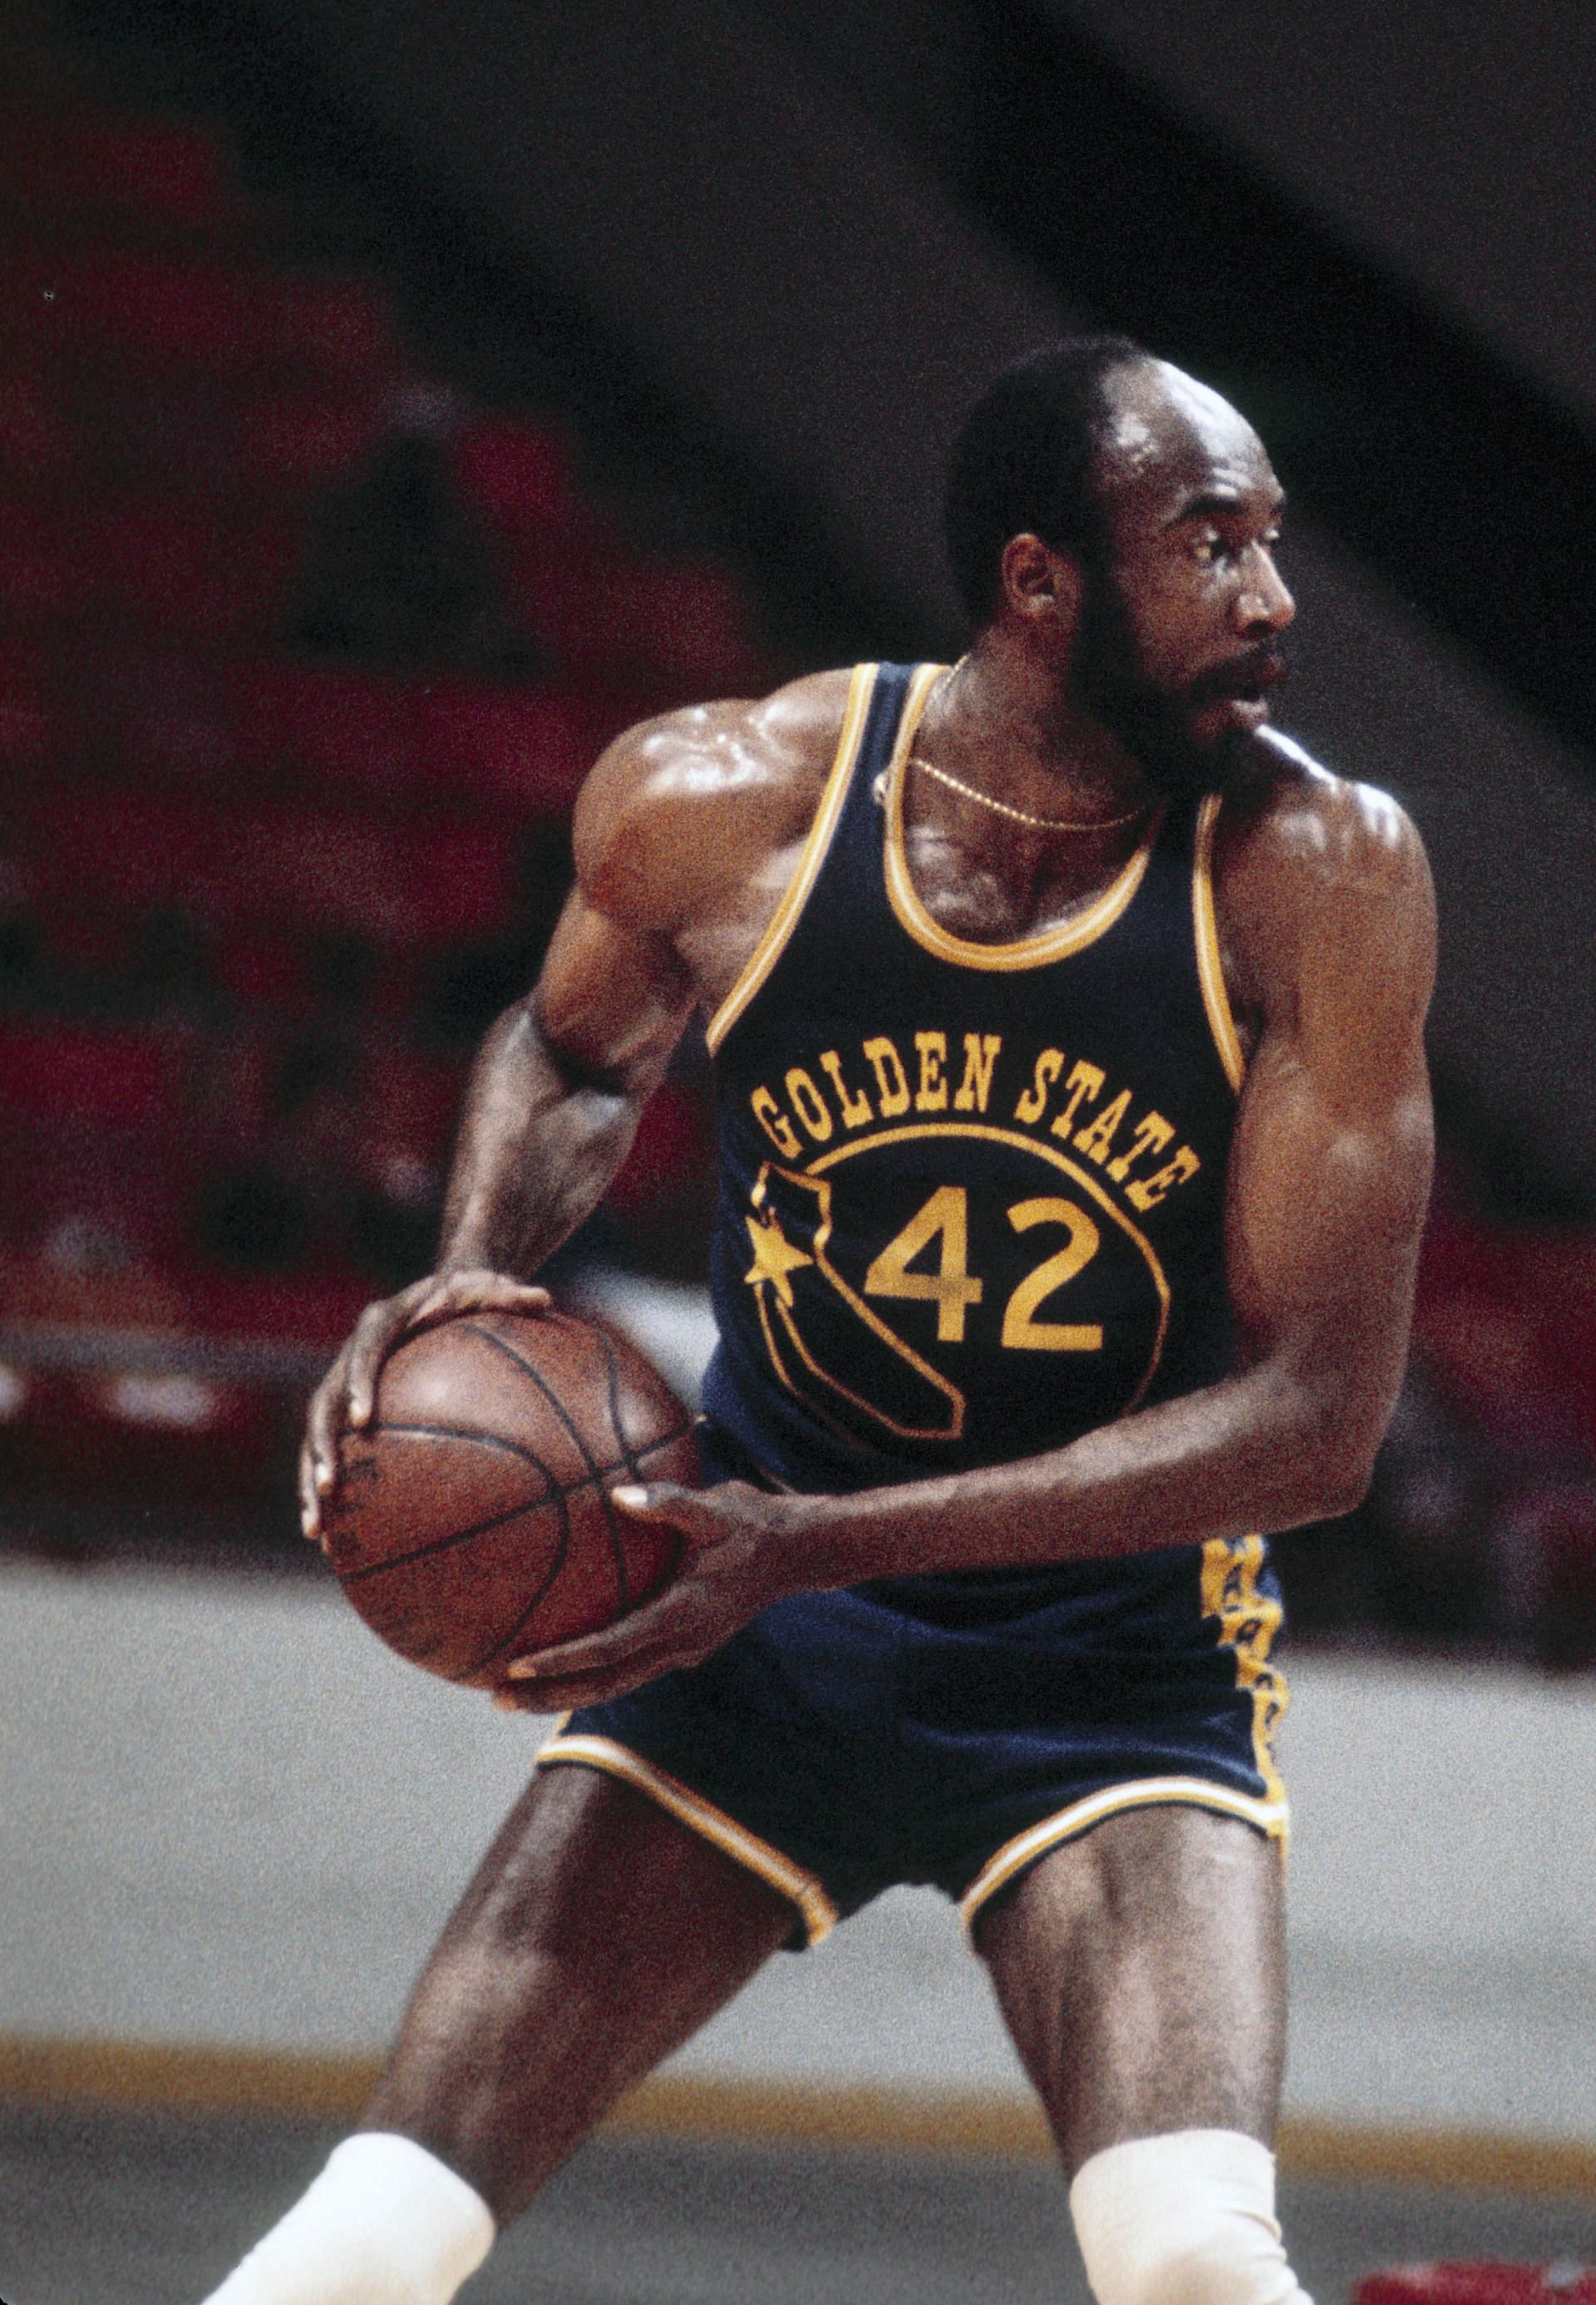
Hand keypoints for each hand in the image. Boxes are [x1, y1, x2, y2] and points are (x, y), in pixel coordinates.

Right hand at [299, 1267, 549, 1544]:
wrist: (443, 1291)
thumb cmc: (469, 1294)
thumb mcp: (490, 1288)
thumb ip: (510, 1295)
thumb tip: (544, 1298)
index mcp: (381, 1321)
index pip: (364, 1349)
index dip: (358, 1382)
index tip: (362, 1418)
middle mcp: (352, 1353)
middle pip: (322, 1403)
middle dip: (322, 1447)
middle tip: (328, 1486)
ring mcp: (344, 1384)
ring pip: (317, 1437)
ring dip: (310, 1482)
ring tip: (315, 1530)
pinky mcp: (348, 1410)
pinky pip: (335, 1453)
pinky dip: (329, 1493)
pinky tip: (334, 1542)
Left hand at [493, 1480, 803, 1710]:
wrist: (798, 1554)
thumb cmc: (753, 1523)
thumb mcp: (717, 1507)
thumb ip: (670, 1503)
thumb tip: (618, 1493)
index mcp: (684, 1615)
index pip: (613, 1648)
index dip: (566, 1660)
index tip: (521, 1663)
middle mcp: (681, 1644)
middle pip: (605, 1684)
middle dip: (550, 1694)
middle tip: (496, 1696)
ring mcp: (683, 1650)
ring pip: (616, 1684)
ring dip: (565, 1692)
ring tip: (512, 1693)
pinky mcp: (682, 1646)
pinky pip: (629, 1668)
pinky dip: (592, 1674)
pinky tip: (560, 1665)